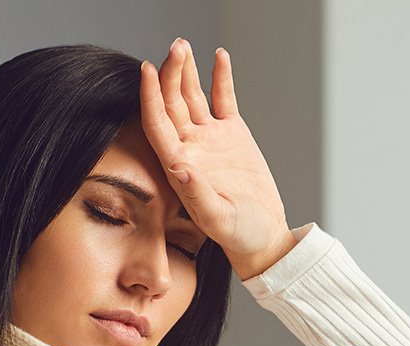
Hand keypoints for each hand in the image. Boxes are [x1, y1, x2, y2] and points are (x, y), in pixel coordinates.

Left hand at [139, 38, 296, 278]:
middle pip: (172, 104)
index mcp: (179, 167)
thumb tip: (180, 167)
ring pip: (192, 97)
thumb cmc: (239, 235)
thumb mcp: (219, 218)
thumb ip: (198, 194)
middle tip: (176, 48)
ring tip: (183, 44)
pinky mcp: (233, 135)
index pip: (157, 125)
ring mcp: (210, 140)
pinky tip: (219, 56)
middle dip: (171, 74)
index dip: (150, 97)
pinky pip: (223, 99)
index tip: (147, 70)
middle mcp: (190, 149)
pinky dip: (220, 78)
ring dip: (187, 71)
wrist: (262, 236)